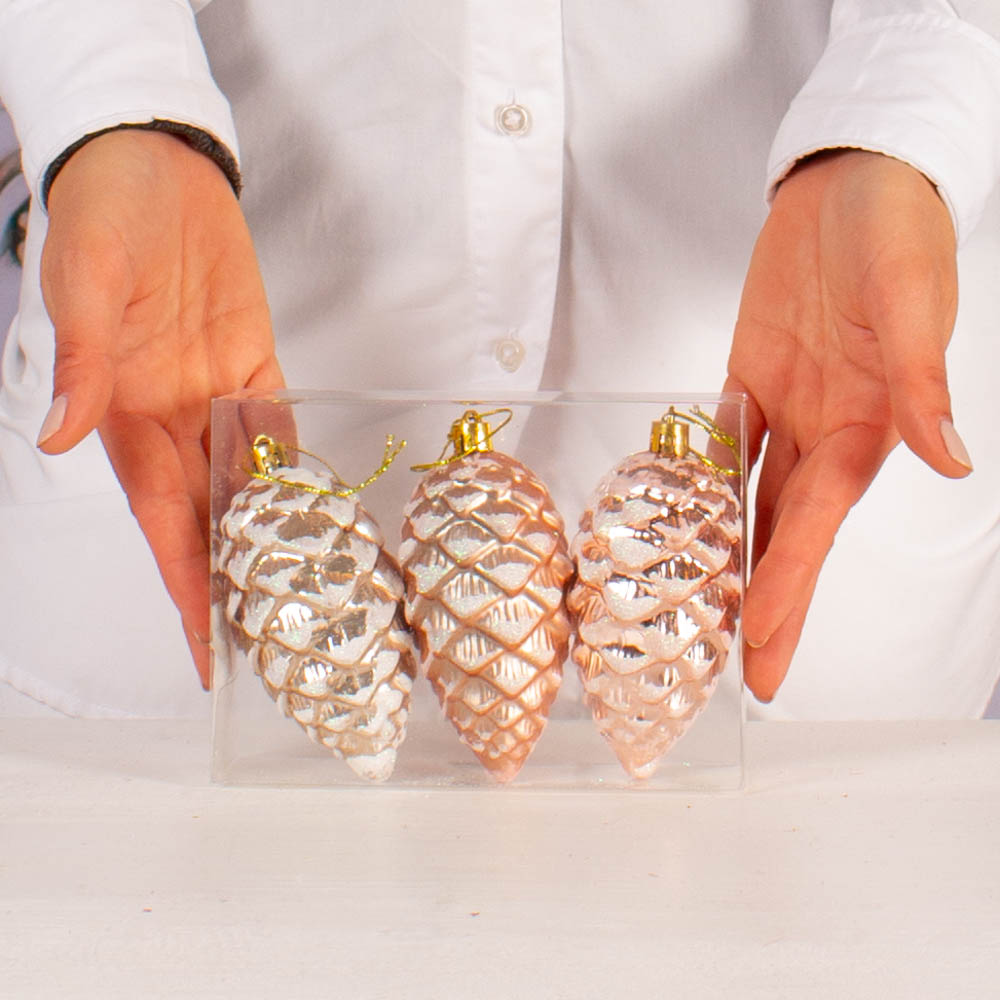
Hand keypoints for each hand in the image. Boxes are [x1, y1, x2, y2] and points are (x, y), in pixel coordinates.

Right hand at [37, 129, 283, 687]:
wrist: (149, 161)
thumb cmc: (102, 213)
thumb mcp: (82, 281)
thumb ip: (83, 361)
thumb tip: (62, 438)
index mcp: (127, 412)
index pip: (162, 521)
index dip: (184, 585)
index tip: (205, 646)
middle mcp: (174, 415)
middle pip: (210, 518)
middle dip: (235, 581)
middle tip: (270, 641)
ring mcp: (217, 390)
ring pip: (247, 480)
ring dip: (269, 534)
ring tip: (301, 592)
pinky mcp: (255, 359)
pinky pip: (277, 424)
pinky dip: (295, 465)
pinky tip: (319, 506)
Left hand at [726, 149, 970, 702]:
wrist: (854, 179)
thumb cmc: (897, 230)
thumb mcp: (912, 302)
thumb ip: (920, 382)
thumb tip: (949, 460)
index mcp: (866, 426)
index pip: (818, 524)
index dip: (790, 586)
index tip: (765, 647)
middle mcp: (823, 429)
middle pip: (786, 531)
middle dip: (767, 601)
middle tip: (744, 672)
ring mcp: (784, 407)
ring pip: (752, 498)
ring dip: (734, 555)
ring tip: (710, 614)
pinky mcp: (749, 376)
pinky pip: (722, 440)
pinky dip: (704, 478)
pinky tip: (683, 519)